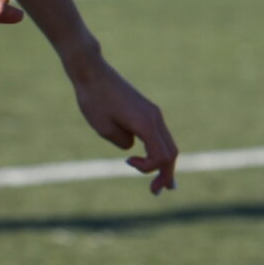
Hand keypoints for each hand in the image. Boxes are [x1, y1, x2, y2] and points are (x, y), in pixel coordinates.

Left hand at [69, 57, 177, 193]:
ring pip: (168, 143)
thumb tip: (132, 147)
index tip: (127, 163)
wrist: (92, 73)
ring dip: (166, 163)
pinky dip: (159, 150)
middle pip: (171, 151)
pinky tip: (154, 160)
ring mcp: (153, 113)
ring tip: (164, 183)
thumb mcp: (104, 128)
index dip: (150, 169)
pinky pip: (159, 135)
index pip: (161, 156)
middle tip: (158, 192)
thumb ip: (122, 142)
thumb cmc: (94, 100)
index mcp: (146, 123)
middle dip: (166, 173)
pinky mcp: (147, 110)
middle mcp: (155, 118)